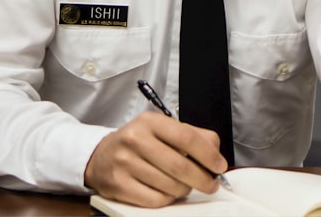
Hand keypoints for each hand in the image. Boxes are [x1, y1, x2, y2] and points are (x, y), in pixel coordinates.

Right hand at [84, 112, 226, 206]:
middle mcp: (135, 139)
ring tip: (183, 184)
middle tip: (211, 184)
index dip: (208, 155)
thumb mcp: (161, 130)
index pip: (187, 137)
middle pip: (180, 166)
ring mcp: (125, 163)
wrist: (101, 156)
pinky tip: (167, 192)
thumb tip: (215, 153)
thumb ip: (191, 136)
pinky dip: (168, 199)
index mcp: (150, 121)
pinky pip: (156, 200)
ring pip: (170, 186)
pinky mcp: (119, 185)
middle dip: (202, 179)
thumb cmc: (138, 143)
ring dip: (184, 189)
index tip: (219, 166)